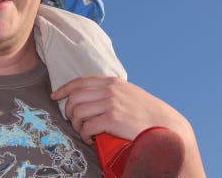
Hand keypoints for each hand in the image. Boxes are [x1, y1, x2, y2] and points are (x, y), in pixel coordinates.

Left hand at [52, 76, 190, 143]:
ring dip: (76, 125)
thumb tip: (93, 95)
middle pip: (75, 97)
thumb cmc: (147, 112)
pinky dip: (85, 134)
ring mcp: (111, 103)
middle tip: (74, 122)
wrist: (165, 124)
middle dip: (69, 111)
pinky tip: (91, 139)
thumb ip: (112, 91)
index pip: (80, 81)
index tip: (55, 96)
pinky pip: (87, 126)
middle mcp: (109, 90)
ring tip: (84, 132)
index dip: (64, 89)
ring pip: (78, 112)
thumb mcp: (129, 93)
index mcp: (112, 82)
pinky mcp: (112, 119)